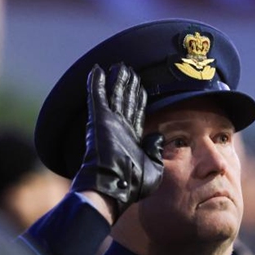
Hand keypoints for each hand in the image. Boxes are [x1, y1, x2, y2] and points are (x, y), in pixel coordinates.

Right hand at [71, 63, 163, 217]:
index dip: (139, 98)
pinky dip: (96, 83)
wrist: (113, 187)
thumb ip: (155, 150)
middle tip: (129, 70)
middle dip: (128, 85)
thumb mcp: (154, 168)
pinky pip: (97, 97)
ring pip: (115, 95)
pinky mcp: (99, 120)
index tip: (141, 85)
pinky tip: (97, 70)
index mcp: (132, 139)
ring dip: (117, 80)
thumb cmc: (133, 184)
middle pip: (126, 101)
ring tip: (120, 66)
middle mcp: (120, 128)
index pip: (137, 113)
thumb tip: (158, 136)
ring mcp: (109, 123)